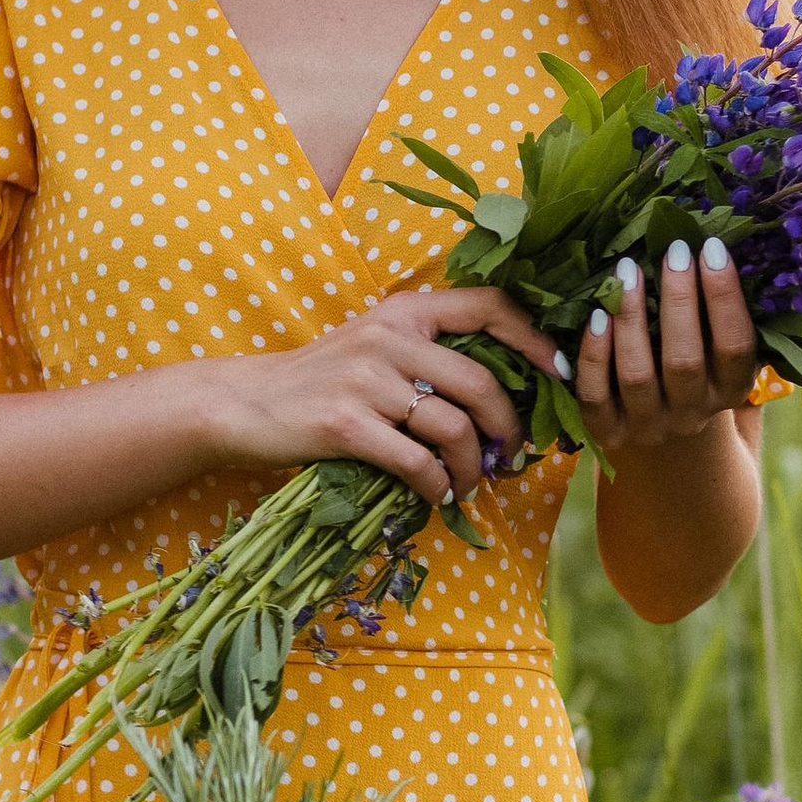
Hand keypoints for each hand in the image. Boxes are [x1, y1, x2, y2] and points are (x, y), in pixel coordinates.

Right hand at [198, 286, 565, 509]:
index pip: (490, 306)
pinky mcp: (347, 424)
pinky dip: (437, 487)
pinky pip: (417, 463)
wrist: (245, 403)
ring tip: (471, 485)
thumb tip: (502, 388)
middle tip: (511, 456)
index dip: (534, 340)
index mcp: (404, 310)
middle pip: (481, 384)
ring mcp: (366, 380)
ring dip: (474, 468)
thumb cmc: (320, 379)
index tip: (557, 375)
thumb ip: (427, 350)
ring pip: (454, 429)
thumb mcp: (374, 344)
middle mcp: (389, 337)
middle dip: (509, 430)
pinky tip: (436, 495)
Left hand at [573, 236, 759, 452]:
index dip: (724, 297)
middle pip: (684, 360)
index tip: (711, 248)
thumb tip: (711, 245)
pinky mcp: (609, 432)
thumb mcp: (719, 351)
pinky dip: (594, 354)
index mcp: (731, 391)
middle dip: (678, 300)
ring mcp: (649, 426)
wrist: (668, 439)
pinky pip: (595, 395)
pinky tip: (596, 315)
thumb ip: (720, 314)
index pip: (734, 346)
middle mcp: (693, 414)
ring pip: (637, 375)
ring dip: (631, 319)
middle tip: (672, 250)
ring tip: (627, 269)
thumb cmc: (698, 370)